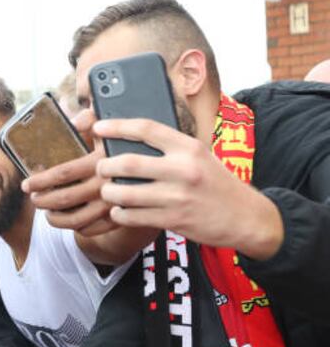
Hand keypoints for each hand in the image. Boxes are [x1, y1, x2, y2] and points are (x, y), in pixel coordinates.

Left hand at [21, 110, 117, 235]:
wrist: (159, 167)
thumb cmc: (128, 145)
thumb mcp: (112, 127)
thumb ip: (91, 120)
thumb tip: (73, 121)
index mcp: (101, 162)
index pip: (62, 174)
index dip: (40, 181)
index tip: (26, 184)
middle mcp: (106, 185)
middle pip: (64, 199)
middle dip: (43, 201)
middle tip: (33, 199)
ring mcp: (113, 204)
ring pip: (76, 220)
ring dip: (56, 218)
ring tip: (48, 213)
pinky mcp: (120, 218)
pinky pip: (93, 229)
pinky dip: (78, 228)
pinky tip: (72, 221)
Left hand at [94, 119, 283, 259]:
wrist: (247, 217)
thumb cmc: (216, 183)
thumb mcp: (200, 157)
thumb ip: (171, 149)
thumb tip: (130, 141)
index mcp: (189, 147)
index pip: (147, 129)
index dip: (118, 126)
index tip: (98, 127)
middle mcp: (183, 169)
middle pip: (128, 163)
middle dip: (106, 166)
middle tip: (101, 168)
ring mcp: (178, 196)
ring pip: (125, 192)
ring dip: (109, 192)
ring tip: (108, 191)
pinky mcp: (173, 220)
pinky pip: (133, 216)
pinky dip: (119, 213)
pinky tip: (119, 210)